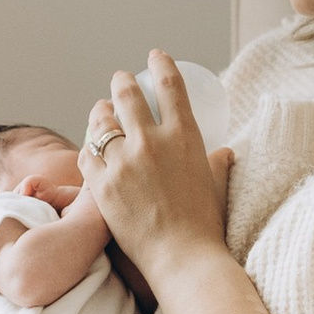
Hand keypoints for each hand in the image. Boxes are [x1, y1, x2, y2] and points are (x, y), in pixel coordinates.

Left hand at [81, 51, 231, 288]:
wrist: (182, 257)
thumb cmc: (205, 222)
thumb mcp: (216, 182)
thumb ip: (218, 161)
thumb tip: (226, 151)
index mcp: (184, 135)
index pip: (169, 85)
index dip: (161, 64)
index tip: (155, 56)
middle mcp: (151, 141)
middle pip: (127, 95)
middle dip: (121, 82)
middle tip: (120, 81)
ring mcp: (123, 162)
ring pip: (101, 122)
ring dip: (101, 111)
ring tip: (102, 110)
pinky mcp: (101, 185)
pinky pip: (87, 155)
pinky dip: (90, 146)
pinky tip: (92, 146)